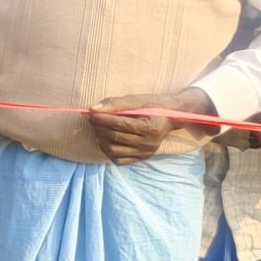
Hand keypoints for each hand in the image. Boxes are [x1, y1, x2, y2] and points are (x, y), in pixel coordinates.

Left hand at [88, 89, 208, 164]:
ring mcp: (145, 153)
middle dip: (98, 127)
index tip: (90, 113)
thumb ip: (115, 103)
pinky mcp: (142, 158)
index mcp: (150, 128)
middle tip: (92, 118)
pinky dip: (108, 151)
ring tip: (98, 128)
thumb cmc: (153, 105)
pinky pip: (118, 160)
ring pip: (113, 150)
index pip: (119, 125)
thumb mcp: (136, 100)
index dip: (101, 119)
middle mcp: (149, 144)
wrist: (170, 116)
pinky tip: (106, 140)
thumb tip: (92, 109)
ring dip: (100, 139)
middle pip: (114, 138)